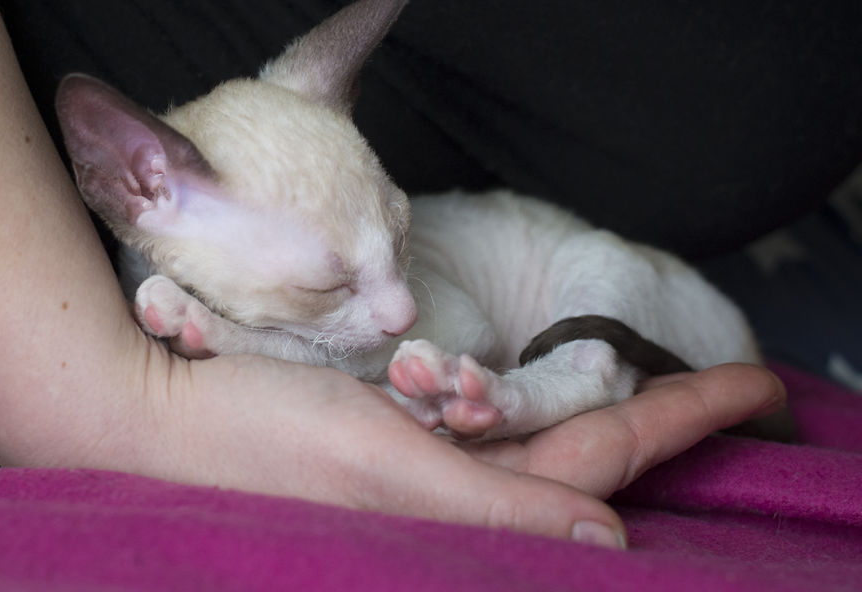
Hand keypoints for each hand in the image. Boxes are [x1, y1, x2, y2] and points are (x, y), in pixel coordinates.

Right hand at [0, 0, 785, 547]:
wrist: (170, 414)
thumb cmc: (266, 441)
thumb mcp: (386, 471)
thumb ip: (501, 517)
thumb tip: (615, 548)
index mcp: (476, 506)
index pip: (612, 456)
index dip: (688, 414)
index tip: (756, 382)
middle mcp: (468, 490)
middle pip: (597, 445)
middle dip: (669, 412)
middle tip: (735, 379)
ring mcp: (441, 463)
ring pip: (550, 435)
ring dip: (612, 406)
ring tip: (679, 386)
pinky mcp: (408, 436)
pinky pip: (492, 423)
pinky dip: (536, 400)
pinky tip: (561, 386)